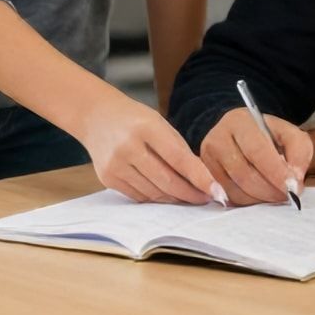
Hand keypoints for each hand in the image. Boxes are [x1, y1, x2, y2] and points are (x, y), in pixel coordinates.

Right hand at [77, 93, 223, 205]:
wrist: (96, 116)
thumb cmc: (135, 119)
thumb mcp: (159, 123)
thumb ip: (179, 149)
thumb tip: (202, 179)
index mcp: (147, 128)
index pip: (179, 159)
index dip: (200, 178)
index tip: (218, 191)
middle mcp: (128, 147)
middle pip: (167, 181)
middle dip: (191, 193)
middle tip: (207, 198)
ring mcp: (116, 165)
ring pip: (154, 193)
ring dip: (175, 198)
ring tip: (190, 197)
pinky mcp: (108, 178)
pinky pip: (139, 196)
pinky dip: (156, 198)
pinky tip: (167, 195)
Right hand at [200, 108, 311, 205]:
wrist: (242, 136)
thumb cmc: (268, 136)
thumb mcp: (289, 134)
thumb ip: (299, 151)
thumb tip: (294, 179)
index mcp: (240, 121)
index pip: (257, 150)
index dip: (276, 172)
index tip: (293, 188)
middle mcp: (218, 138)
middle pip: (243, 173)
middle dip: (270, 190)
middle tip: (288, 196)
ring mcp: (207, 159)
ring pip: (235, 189)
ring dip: (260, 199)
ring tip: (277, 195)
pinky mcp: (207, 177)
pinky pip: (228, 197)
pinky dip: (248, 203)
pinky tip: (261, 196)